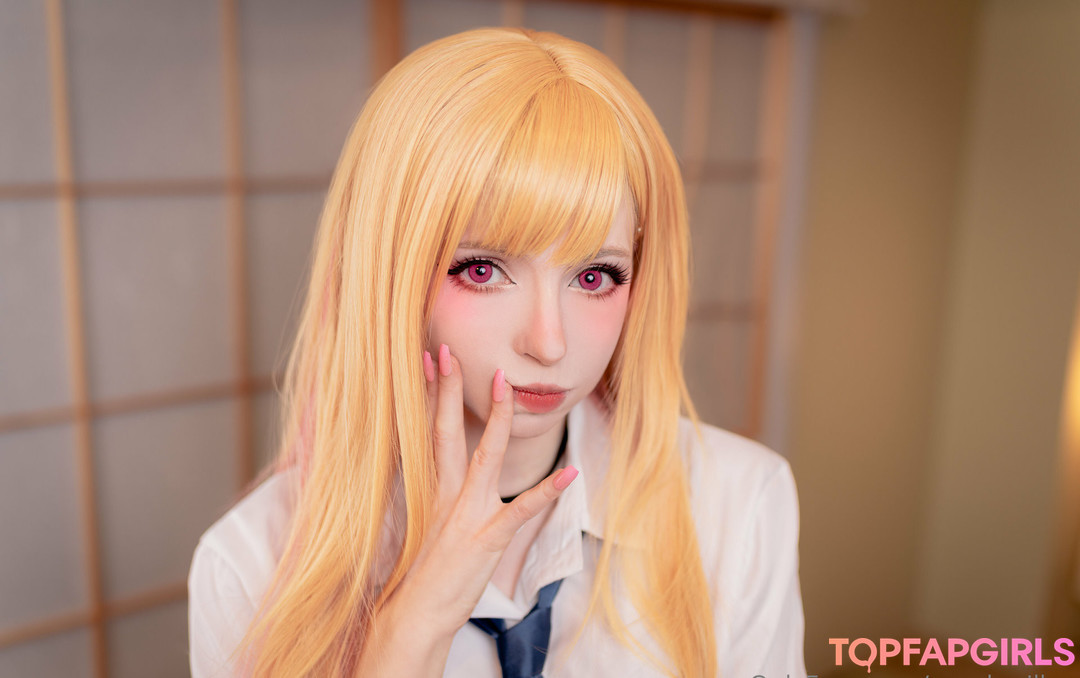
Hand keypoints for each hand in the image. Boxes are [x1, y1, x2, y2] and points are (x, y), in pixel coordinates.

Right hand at [407, 343, 576, 627]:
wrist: (412, 617)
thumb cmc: (423, 576)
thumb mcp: (429, 529)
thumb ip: (440, 498)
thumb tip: (446, 474)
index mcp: (433, 491)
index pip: (431, 433)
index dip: (433, 396)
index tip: (432, 361)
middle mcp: (447, 495)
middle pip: (447, 432)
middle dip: (449, 390)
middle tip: (447, 351)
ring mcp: (467, 515)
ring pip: (485, 457)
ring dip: (498, 421)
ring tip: (508, 385)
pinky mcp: (486, 539)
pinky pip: (520, 511)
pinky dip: (546, 493)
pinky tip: (569, 474)